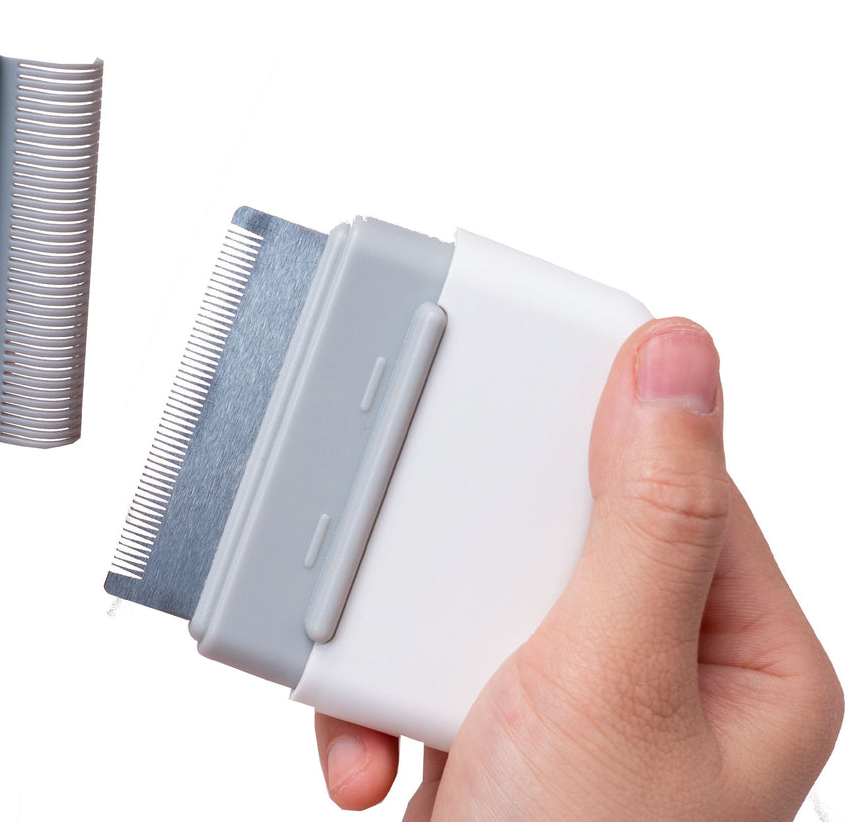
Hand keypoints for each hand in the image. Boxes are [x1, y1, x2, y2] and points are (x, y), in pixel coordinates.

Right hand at [314, 319, 842, 818]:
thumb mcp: (615, 676)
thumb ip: (645, 517)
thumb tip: (679, 362)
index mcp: (745, 656)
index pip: (680, 485)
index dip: (593, 428)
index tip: (511, 370)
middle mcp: (664, 676)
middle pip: (553, 535)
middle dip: (462, 559)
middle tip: (418, 554)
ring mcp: (570, 709)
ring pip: (471, 597)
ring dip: (401, 643)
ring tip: (386, 694)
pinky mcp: (491, 735)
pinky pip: (423, 667)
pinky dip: (375, 705)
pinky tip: (371, 755)